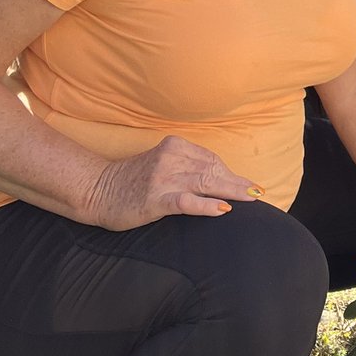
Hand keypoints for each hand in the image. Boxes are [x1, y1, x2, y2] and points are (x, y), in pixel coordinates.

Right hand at [85, 135, 261, 229]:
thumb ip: (186, 166)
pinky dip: (206, 205)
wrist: (97, 190)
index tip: (249, 185)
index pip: (211, 160)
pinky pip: (186, 201)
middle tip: (258, 193)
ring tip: (251, 198)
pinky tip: (222, 209)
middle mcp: (171, 157)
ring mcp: (163, 178)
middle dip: (238, 183)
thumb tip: (218, 179)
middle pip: (213, 170)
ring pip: (205, 183)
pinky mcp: (155, 198)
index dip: (231, 174)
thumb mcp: (162, 164)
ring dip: (231, 191)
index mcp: (175, 146)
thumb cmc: (133, 180)